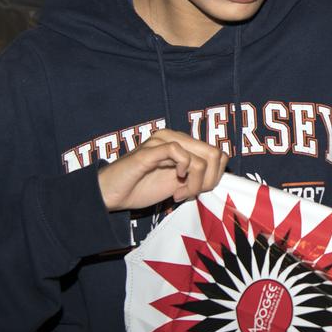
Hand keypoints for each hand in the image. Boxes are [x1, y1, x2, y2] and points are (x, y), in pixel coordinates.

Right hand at [97, 130, 226, 211]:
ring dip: (195, 183)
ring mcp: (162, 142)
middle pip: (215, 154)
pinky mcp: (150, 151)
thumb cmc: (141, 187)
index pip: (218, 154)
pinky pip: (178, 152)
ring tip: (180, 194)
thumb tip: (219, 177)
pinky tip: (175, 187)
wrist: (111, 194)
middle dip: (209, 181)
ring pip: (201, 157)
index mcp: (182, 143)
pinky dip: (184, 173)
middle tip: (191, 194)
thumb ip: (196, 176)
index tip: (199, 192)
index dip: (215, 176)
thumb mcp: (178, 183)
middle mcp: (174, 137)